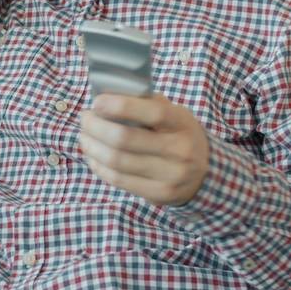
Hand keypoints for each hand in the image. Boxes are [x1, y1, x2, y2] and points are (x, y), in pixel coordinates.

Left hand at [78, 93, 209, 205]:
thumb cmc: (180, 136)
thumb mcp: (175, 115)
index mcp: (182, 124)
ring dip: (92, 146)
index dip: (119, 106)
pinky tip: (93, 156)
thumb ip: (147, 104)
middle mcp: (180, 151)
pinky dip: (99, 166)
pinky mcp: (158, 194)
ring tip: (84, 136)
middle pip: (125, 139)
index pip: (152, 113)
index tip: (97, 102)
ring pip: (117, 161)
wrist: (206, 175)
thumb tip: (109, 95)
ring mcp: (170, 176)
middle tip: (85, 118)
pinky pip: (118, 179)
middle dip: (96, 126)